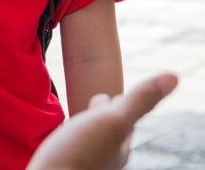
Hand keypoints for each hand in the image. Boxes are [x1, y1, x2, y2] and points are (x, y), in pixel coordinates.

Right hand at [26, 73, 178, 169]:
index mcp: (120, 146)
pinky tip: (62, 140)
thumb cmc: (79, 154)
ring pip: (90, 141)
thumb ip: (139, 101)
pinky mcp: (66, 167)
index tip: (110, 93)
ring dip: (86, 127)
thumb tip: (174, 76)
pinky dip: (70, 139)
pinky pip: (72, 149)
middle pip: (108, 131)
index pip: (124, 118)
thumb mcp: (112, 121)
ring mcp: (86, 164)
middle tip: (96, 102)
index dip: (117, 102)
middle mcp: (107, 159)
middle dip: (103, 115)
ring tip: (78, 118)